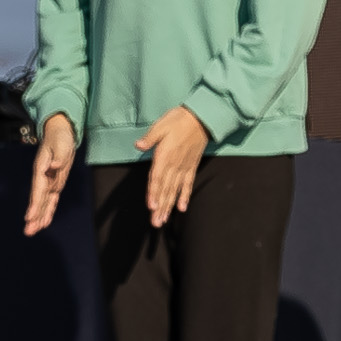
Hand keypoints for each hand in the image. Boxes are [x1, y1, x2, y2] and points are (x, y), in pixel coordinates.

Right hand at [24, 114, 76, 234]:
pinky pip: (51, 200)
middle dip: (34, 216)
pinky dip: (47, 211)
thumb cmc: (59, 138)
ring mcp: (48, 181)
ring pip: (42, 203)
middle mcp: (43, 178)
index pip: (38, 189)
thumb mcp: (61, 144)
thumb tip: (54, 166)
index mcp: (42, 169)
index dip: (34, 204)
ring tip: (32, 231)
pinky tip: (43, 222)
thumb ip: (58, 156)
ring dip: (38, 217)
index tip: (29, 217)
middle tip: (28, 231)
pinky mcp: (55, 183)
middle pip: (38, 200)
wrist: (59, 133)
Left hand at [135, 106, 209, 226]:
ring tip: (164, 220)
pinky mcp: (191, 166)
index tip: (152, 207)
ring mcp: (184, 167)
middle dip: (160, 206)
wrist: (202, 118)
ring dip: (169, 206)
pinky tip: (182, 208)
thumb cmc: (179, 120)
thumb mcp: (161, 125)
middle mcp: (174, 165)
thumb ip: (150, 138)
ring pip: (175, 190)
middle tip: (156, 223)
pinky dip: (185, 196)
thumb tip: (138, 145)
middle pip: (165, 189)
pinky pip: (188, 184)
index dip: (154, 193)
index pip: (157, 178)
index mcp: (165, 156)